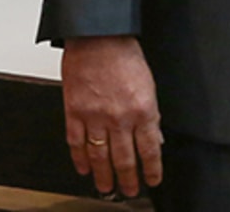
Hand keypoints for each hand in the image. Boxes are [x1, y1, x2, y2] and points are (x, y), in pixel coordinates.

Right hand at [61, 35, 163, 195]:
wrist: (98, 38)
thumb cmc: (125, 55)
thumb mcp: (150, 84)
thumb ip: (151, 113)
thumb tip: (155, 137)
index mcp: (143, 109)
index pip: (150, 149)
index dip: (152, 169)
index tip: (152, 180)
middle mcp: (120, 117)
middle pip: (125, 158)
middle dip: (128, 179)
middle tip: (129, 191)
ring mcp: (95, 117)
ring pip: (100, 156)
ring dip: (104, 176)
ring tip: (107, 188)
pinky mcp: (74, 112)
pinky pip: (76, 143)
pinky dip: (79, 159)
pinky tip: (83, 169)